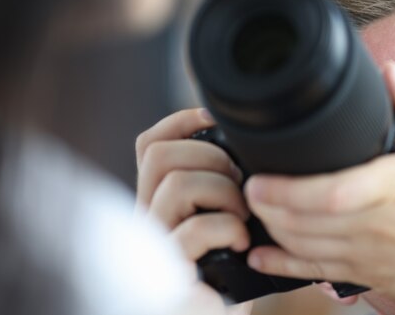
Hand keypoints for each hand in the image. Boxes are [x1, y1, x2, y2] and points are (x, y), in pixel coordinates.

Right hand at [136, 108, 252, 313]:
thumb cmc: (232, 269)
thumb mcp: (227, 216)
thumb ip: (222, 184)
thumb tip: (246, 144)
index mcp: (159, 199)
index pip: (149, 145)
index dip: (181, 122)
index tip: (215, 121)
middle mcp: (148, 218)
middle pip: (157, 155)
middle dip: (209, 156)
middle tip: (239, 181)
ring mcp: (155, 246)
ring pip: (175, 185)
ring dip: (223, 191)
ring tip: (243, 214)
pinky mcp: (170, 273)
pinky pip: (193, 230)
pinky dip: (227, 227)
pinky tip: (242, 242)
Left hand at [244, 61, 394, 313]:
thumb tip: (390, 72)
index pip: (330, 192)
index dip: (287, 190)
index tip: (258, 177)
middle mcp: (375, 223)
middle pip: (304, 220)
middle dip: (266, 205)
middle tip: (243, 185)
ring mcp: (367, 254)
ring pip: (304, 245)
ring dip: (271, 228)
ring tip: (251, 208)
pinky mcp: (366, 275)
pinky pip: (316, 274)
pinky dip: (283, 267)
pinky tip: (259, 257)